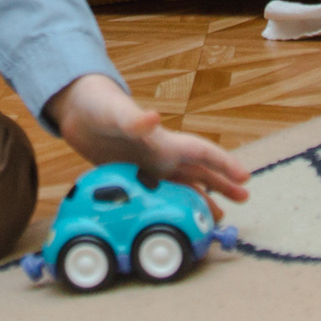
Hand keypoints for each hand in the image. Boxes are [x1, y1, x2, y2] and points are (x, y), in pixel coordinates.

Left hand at [49, 74, 250, 204]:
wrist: (75, 108)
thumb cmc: (99, 104)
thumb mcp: (116, 113)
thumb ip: (134, 119)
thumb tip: (153, 117)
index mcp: (163, 141)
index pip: (202, 152)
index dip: (224, 163)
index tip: (245, 178)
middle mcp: (160, 154)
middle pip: (199, 170)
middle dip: (222, 183)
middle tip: (245, 199)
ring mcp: (146, 165)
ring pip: (182, 184)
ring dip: (201, 197)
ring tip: (218, 215)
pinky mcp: (130, 175)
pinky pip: (157, 194)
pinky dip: (170, 205)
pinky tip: (173, 216)